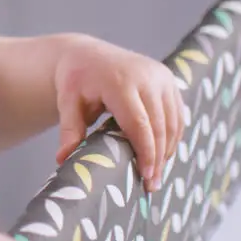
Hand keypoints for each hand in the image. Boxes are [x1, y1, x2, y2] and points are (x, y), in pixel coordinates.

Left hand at [52, 38, 184, 190]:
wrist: (87, 54)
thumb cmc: (76, 81)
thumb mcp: (67, 103)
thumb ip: (69, 130)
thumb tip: (63, 159)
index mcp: (120, 82)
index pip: (140, 124)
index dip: (146, 152)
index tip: (146, 177)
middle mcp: (146, 77)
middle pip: (160, 126)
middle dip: (158, 158)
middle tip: (152, 185)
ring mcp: (161, 76)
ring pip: (173, 121)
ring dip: (168, 149)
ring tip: (157, 173)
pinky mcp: (169, 79)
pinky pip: (177, 113)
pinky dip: (172, 135)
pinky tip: (163, 153)